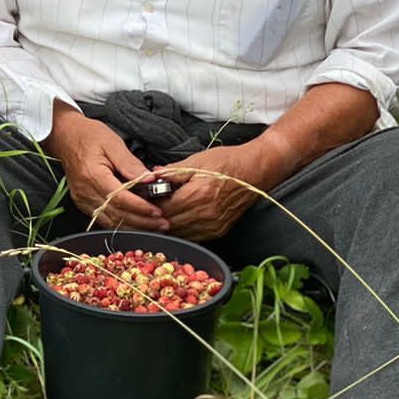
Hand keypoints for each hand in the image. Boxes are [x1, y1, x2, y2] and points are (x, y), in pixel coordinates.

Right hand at [45, 108, 170, 232]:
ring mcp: (82, 199)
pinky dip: (121, 223)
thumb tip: (150, 179)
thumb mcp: (112, 142)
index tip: (158, 211)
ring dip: (133, 226)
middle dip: (142, 222)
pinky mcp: (83, 202)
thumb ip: (130, 163)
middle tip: (163, 223)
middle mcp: (85, 191)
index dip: (140, 207)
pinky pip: (103, 218)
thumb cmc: (88, 135)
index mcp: (92, 175)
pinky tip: (136, 223)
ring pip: (110, 221)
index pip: (120, 198)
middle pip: (116, 214)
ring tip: (154, 226)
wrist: (64, 136)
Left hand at [151, 143, 270, 239]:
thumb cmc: (228, 162)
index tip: (142, 199)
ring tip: (156, 215)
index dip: (149, 205)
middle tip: (144, 209)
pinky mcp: (218, 231)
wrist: (256, 171)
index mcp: (198, 195)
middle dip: (154, 217)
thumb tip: (152, 175)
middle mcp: (206, 214)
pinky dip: (180, 231)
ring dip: (165, 227)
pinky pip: (192, 237)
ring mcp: (213, 225)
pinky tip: (174, 222)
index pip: (163, 208)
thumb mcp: (197, 160)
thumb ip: (172, 171)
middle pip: (169, 224)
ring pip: (179, 234)